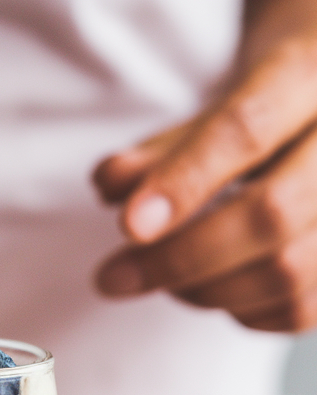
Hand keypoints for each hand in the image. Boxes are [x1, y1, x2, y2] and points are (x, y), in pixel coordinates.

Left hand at [93, 28, 316, 331]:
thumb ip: (164, 147)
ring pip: (288, 271)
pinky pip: (302, 309)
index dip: (184, 182)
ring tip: (164, 278)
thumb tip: (109, 183)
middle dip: (179, 258)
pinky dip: (243, 312)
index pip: (248, 128)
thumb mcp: (219, 101)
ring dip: (205, 290)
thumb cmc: (273, 103)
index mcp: (315, 71)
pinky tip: (215, 289)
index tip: (129, 227)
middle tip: (114, 278)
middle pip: (271, 214)